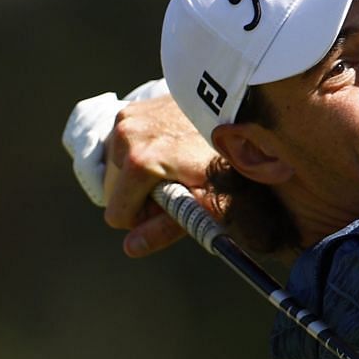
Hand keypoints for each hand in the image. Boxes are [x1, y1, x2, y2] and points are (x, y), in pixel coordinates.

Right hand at [102, 96, 218, 256]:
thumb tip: (131, 248)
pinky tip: (170, 147)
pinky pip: (123, 148)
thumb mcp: (204, 204)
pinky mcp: (132, 109)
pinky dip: (139, 153)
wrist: (244, 116)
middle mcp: (125, 137)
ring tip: (176, 164)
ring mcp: (127, 119)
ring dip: (139, 175)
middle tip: (178, 184)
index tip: (173, 204)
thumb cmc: (228, 163)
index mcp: (139, 163)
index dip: (145, 219)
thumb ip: (164, 228)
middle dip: (140, 195)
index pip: (118, 215)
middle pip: (114, 192)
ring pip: (117, 170)